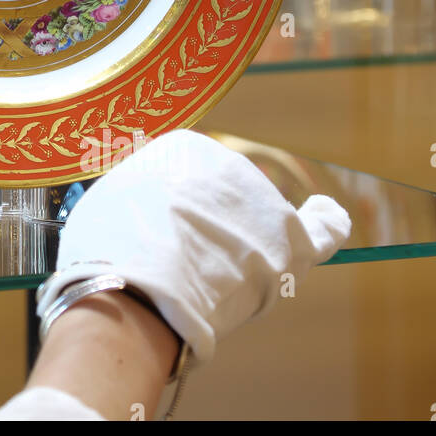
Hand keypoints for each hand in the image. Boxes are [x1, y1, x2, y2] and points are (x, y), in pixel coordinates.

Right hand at [37, 129, 350, 363]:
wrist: (140, 286)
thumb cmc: (111, 248)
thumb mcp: (107, 204)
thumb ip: (135, 202)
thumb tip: (140, 216)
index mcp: (183, 149)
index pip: (186, 183)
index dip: (171, 218)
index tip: (154, 243)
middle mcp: (229, 165)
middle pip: (224, 206)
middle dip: (205, 234)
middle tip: (176, 270)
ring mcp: (264, 203)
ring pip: (256, 231)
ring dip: (240, 252)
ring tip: (209, 284)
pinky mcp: (292, 243)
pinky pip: (323, 230)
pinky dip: (327, 222)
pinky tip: (328, 212)